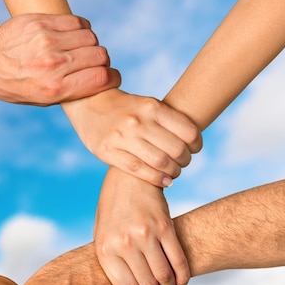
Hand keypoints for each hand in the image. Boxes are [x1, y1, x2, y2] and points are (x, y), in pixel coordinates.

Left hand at [0, 13, 120, 104]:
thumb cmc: (17, 86)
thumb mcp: (43, 100)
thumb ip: (72, 90)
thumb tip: (101, 79)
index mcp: (55, 89)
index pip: (102, 78)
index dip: (113, 78)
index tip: (110, 78)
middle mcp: (52, 64)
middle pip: (100, 55)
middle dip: (101, 61)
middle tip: (92, 64)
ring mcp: (46, 41)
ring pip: (91, 37)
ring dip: (90, 44)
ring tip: (78, 50)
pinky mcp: (40, 22)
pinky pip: (77, 22)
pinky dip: (80, 29)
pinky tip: (70, 37)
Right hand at [63, 89, 202, 186]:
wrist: (88, 103)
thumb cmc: (125, 108)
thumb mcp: (146, 104)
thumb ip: (166, 119)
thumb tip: (192, 142)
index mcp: (152, 106)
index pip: (187, 131)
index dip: (196, 144)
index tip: (195, 149)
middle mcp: (138, 121)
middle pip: (176, 149)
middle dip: (185, 161)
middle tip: (183, 163)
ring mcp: (122, 137)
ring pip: (160, 162)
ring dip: (173, 172)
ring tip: (174, 173)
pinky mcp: (108, 151)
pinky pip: (139, 170)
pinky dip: (157, 179)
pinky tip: (165, 181)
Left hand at [95, 167, 189, 284]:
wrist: (128, 176)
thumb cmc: (113, 208)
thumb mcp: (102, 233)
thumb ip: (111, 259)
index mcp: (105, 249)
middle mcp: (124, 244)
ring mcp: (145, 235)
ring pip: (164, 277)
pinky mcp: (165, 227)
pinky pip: (179, 261)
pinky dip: (183, 277)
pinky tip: (181, 282)